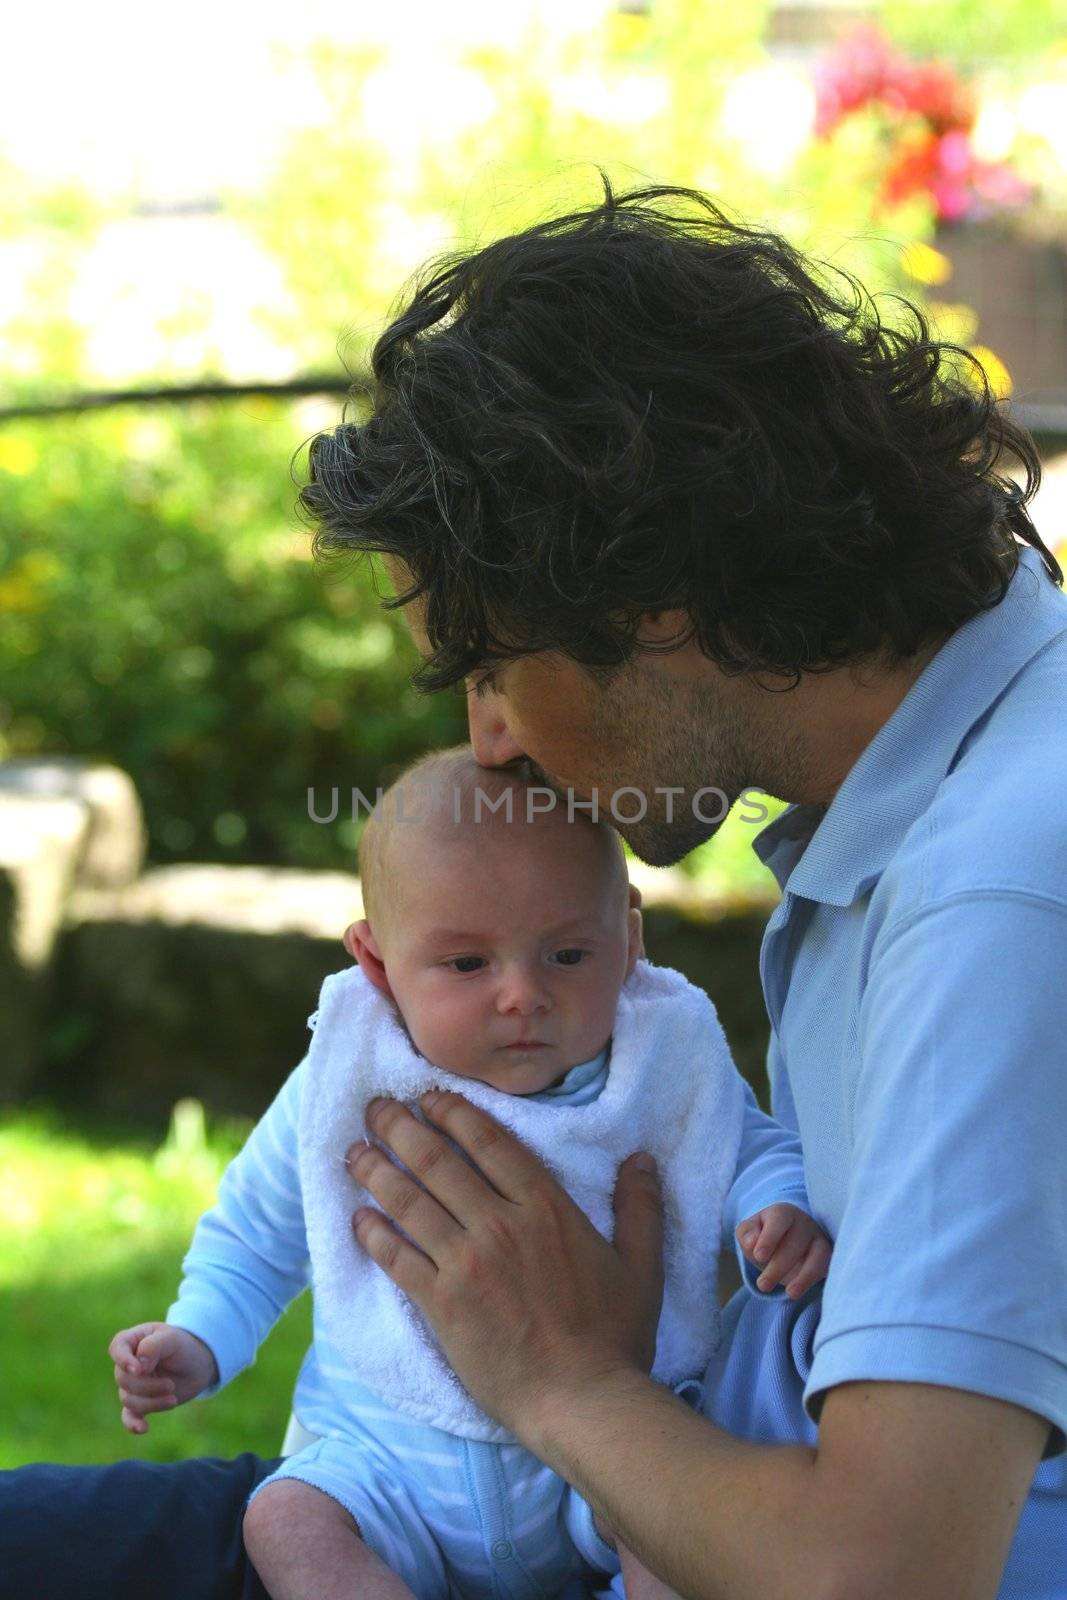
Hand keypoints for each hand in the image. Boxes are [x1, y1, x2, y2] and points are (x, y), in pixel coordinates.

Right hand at [108, 1321, 218, 1434]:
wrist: (198, 1366)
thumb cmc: (184, 1346)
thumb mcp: (172, 1339)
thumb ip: (153, 1347)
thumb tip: (137, 1368)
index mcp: (133, 1341)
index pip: (117, 1348)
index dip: (124, 1360)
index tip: (139, 1370)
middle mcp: (128, 1363)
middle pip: (123, 1379)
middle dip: (147, 1386)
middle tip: (170, 1385)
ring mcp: (133, 1384)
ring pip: (128, 1399)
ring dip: (151, 1403)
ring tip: (173, 1399)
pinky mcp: (140, 1402)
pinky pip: (128, 1416)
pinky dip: (133, 1424)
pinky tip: (143, 1429)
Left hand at [347, 1092, 663, 1447]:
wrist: (582, 1402)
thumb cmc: (615, 1336)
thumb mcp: (641, 1266)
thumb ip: (640, 1208)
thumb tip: (642, 1159)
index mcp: (545, 1207)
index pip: (488, 1142)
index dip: (453, 1112)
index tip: (428, 1096)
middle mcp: (499, 1224)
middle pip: (438, 1161)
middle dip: (401, 1128)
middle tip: (375, 1108)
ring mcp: (466, 1263)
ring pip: (409, 1202)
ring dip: (376, 1172)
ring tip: (353, 1151)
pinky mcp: (441, 1305)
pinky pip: (397, 1259)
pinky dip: (373, 1234)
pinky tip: (356, 1218)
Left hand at [735, 1203, 830, 1298]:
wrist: (782, 1241)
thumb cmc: (763, 1236)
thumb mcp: (749, 1232)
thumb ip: (747, 1234)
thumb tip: (752, 1243)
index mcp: (783, 1213)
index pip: (779, 1220)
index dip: (769, 1238)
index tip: (758, 1256)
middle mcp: (804, 1222)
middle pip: (795, 1242)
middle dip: (778, 1266)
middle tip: (762, 1285)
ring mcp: (818, 1238)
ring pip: (817, 1254)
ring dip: (804, 1275)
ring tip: (790, 1293)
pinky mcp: (828, 1255)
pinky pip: (826, 1266)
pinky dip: (814, 1279)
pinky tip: (798, 1291)